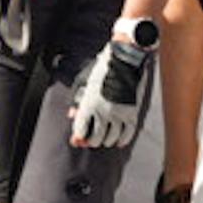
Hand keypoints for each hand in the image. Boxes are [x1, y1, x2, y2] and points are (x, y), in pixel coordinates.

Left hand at [69, 25, 158, 150]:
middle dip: (91, 141)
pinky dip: (122, 140)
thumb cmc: (102, 68)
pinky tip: (119, 142)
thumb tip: (71, 114)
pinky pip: (127, 133)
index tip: (78, 139)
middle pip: (95, 138)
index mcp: (89, 104)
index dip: (78, 137)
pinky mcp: (132, 113)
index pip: (80, 129)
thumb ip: (77, 100)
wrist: (125, 60)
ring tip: (104, 140)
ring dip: (106, 141)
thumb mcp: (84, 82)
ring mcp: (118, 114)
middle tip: (91, 140)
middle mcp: (103, 112)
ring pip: (111, 138)